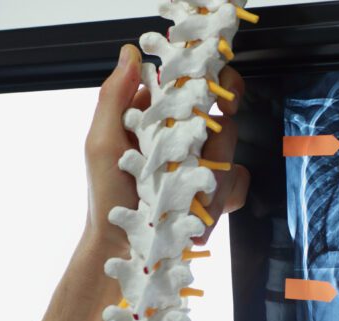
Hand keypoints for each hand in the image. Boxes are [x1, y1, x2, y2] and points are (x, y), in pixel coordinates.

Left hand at [83, 44, 249, 254]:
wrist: (122, 248)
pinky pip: (237, 187)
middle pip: (223, 122)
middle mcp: (184, 138)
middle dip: (217, 144)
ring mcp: (201, 166)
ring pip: (232, 158)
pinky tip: (200, 219)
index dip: (218, 83)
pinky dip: (222, 203)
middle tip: (205, 160)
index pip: (196, 84)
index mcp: (159, 117)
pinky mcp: (214, 194)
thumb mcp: (100, 144)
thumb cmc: (106, 196)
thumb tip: (131, 53)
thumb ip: (114, 97)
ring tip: (191, 206)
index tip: (222, 101)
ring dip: (213, 184)